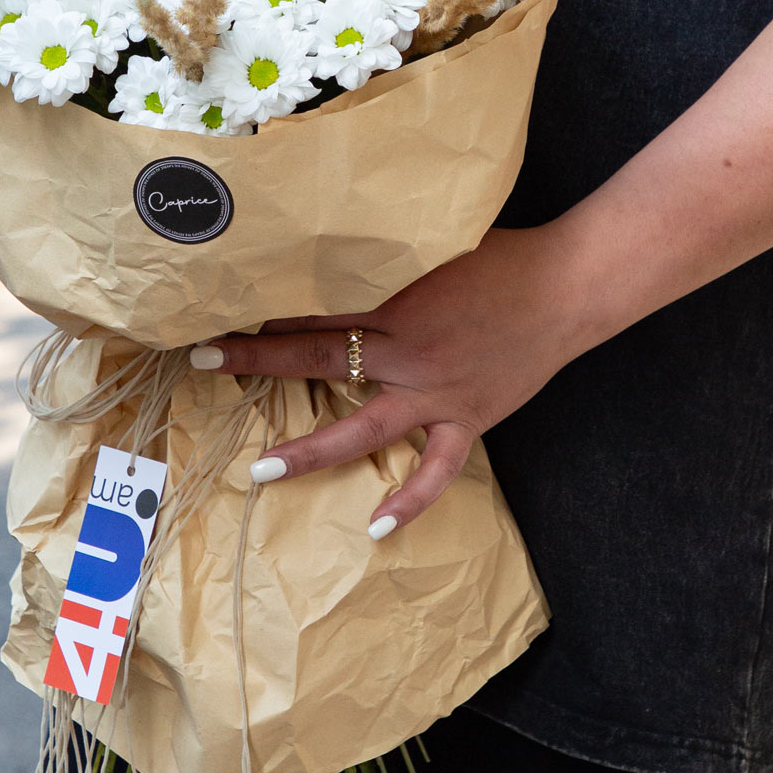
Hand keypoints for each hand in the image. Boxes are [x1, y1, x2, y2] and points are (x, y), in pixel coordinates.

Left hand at [190, 226, 581, 536]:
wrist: (568, 284)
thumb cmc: (501, 255)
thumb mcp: (432, 245)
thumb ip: (382, 261)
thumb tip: (330, 254)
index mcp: (393, 300)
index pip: (315, 308)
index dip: (266, 311)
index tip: (221, 310)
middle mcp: (406, 351)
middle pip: (319, 358)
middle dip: (258, 361)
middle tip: (204, 360)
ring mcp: (437, 392)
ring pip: (363, 429)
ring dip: (311, 450)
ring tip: (262, 471)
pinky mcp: (468, 419)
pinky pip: (436, 469)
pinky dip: (410, 499)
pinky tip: (375, 527)